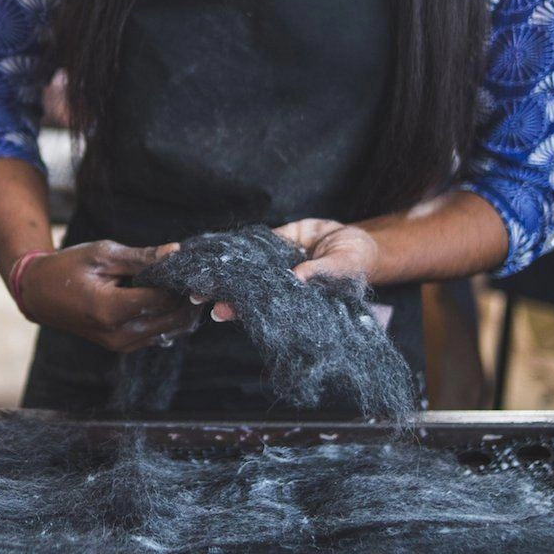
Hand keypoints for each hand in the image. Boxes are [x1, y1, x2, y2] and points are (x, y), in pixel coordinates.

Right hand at [20, 240, 200, 351]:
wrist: (39, 293)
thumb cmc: (68, 268)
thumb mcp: (103, 255)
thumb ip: (142, 257)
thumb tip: (176, 253)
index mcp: (110, 310)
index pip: (163, 299)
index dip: (181, 281)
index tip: (188, 263)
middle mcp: (119, 335)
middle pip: (173, 320)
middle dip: (188, 297)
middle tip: (194, 273)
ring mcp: (121, 345)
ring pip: (171, 330)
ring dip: (182, 309)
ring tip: (182, 282)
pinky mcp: (123, 346)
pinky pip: (159, 334)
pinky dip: (170, 317)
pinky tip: (169, 296)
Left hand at [206, 219, 379, 322]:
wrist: (356, 242)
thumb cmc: (353, 264)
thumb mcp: (340, 268)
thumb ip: (318, 274)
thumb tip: (295, 279)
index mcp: (294, 300)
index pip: (262, 307)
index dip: (241, 310)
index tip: (220, 311)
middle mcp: (279, 285)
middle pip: (247, 291)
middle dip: (222, 293)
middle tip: (198, 296)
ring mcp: (275, 264)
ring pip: (245, 269)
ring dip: (223, 271)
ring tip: (197, 274)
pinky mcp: (276, 243)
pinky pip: (254, 244)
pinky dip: (234, 246)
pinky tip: (214, 246)